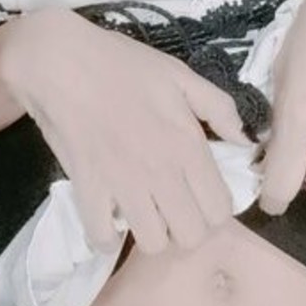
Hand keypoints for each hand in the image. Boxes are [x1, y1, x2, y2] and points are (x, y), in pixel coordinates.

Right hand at [0, 8, 244, 254]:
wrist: (61, 61)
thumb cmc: (123, 64)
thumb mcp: (181, 74)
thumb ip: (219, 108)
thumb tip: (244, 141)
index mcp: (188, 145)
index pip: (220, 210)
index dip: (216, 210)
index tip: (202, 198)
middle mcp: (161, 173)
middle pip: (192, 236)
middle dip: (188, 228)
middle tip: (175, 209)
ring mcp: (123, 185)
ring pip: (153, 244)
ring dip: (152, 234)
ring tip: (146, 215)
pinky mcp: (88, 190)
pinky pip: (103, 238)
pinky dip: (107, 238)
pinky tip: (111, 219)